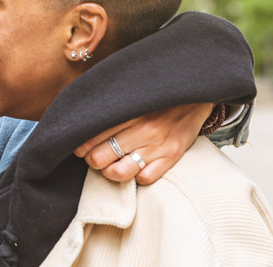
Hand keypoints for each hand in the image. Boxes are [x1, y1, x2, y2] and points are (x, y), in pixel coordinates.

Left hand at [73, 103, 211, 184]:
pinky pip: (145, 179)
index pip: (90, 137)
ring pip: (119, 173)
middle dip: (93, 159)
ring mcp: (158, 145)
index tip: (81, 146)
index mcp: (128, 111)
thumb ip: (108, 105)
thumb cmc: (155, 96)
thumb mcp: (130, 92)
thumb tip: (78, 115)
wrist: (194, 93)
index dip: (80, 146)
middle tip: (96, 155)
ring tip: (112, 164)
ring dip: (111, 171)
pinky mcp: (172, 157)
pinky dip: (137, 176)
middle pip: (99, 158)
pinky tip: (135, 166)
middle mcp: (143, 129)